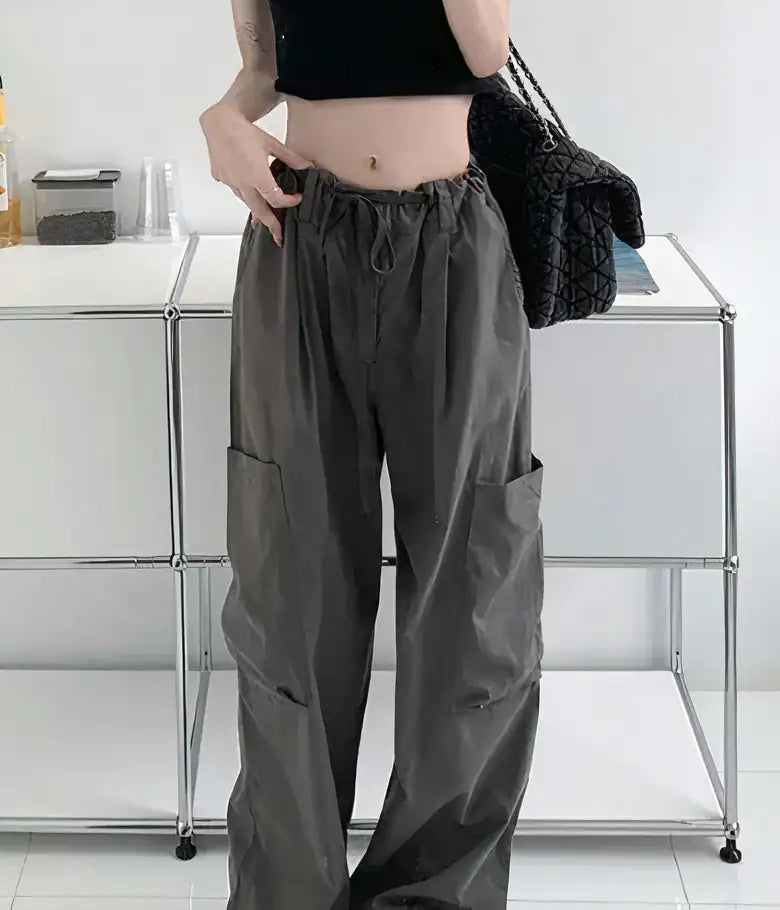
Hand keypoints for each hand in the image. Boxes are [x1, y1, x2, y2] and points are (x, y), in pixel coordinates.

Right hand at [200, 102, 313, 245]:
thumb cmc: (244, 131)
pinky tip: (250, 192)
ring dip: (258, 210)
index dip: (288, 202)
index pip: (276, 198)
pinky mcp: (221, 178)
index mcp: (257, 176)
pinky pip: (236, 191)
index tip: (296, 199)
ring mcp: (231, 182)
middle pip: (260, 211)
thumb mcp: (272, 144)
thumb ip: (291, 158)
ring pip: (247, 202)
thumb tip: (308, 166)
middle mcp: (243, 183)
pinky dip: (246, 195)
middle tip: (279, 236)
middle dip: (271, 225)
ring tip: (266, 219)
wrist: (219, 122)